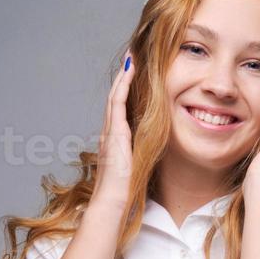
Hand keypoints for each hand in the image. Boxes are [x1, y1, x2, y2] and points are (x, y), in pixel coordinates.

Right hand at [91, 51, 135, 211]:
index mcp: (114, 139)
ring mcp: (109, 130)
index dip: (125, 89)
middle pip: (115, 96)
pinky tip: (130, 71)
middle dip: (123, 76)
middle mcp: (109, 131)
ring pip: (115, 95)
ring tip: (131, 57)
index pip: (119, 108)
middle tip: (131, 57)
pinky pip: (118, 102)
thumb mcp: (135, 167)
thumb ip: (139, 156)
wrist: (112, 201)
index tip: (133, 74)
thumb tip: (150, 151)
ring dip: (123, 75)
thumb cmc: (124, 190)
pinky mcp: (114, 132)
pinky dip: (123, 85)